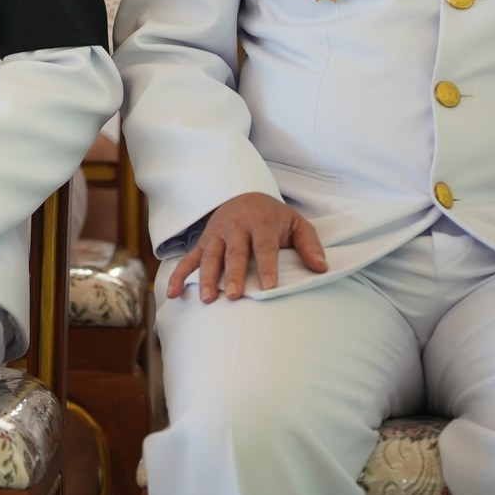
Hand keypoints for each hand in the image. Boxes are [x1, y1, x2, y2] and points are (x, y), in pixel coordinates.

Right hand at [169, 192, 327, 301]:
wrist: (244, 196)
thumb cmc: (274, 218)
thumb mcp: (296, 224)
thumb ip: (310, 245)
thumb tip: (321, 268)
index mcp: (261, 222)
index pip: (264, 246)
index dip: (267, 267)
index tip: (269, 287)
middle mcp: (236, 227)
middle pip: (234, 252)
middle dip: (234, 274)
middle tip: (235, 296)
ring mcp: (216, 234)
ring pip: (210, 256)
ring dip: (207, 277)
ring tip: (208, 299)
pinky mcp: (203, 243)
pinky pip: (188, 259)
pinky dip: (179, 275)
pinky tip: (173, 293)